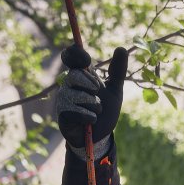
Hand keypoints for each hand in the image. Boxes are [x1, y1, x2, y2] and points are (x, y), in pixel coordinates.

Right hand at [54, 45, 127, 161]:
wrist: (100, 137)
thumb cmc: (105, 112)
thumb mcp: (115, 91)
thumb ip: (118, 72)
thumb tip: (121, 48)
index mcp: (81, 75)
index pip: (71, 56)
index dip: (76, 55)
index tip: (87, 60)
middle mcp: (69, 85)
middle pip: (74, 75)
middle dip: (90, 84)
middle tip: (98, 92)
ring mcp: (64, 99)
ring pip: (76, 95)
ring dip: (93, 104)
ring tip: (97, 111)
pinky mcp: (62, 115)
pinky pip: (74, 111)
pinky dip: (88, 116)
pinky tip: (92, 121)